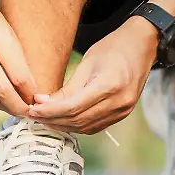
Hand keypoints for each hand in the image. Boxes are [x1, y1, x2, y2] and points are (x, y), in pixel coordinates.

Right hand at [0, 0, 36, 115]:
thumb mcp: (9, 34)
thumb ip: (18, 62)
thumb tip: (30, 90)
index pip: (18, 77)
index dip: (30, 93)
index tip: (39, 100)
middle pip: (2, 92)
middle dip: (18, 107)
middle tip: (31, 112)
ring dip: (5, 107)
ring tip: (18, 108)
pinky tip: (0, 101)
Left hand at [28, 16, 157, 133]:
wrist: (142, 46)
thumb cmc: (113, 48)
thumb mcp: (87, 63)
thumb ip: (67, 88)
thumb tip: (43, 104)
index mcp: (109, 85)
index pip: (72, 107)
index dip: (49, 112)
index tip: (32, 109)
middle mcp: (119, 102)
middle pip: (78, 121)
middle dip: (52, 120)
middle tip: (33, 115)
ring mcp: (123, 111)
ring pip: (85, 128)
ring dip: (62, 125)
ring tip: (44, 118)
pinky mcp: (123, 114)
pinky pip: (95, 126)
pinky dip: (76, 125)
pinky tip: (62, 119)